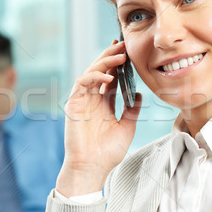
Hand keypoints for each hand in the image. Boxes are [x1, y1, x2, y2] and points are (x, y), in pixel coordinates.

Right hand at [57, 40, 141, 196]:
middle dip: (111, 55)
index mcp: (104, 104)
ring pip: (90, 72)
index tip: (129, 51)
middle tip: (123, 43)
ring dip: (104, 61)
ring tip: (118, 54)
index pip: (111, 77)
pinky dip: (94, 76)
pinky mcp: (74, 103)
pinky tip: (108, 76)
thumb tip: (138, 94)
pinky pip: (82, 83)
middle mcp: (93, 99)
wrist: (92, 167)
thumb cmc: (108, 152)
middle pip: (100, 70)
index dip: (118, 63)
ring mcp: (82, 100)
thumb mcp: (127, 127)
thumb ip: (131, 110)